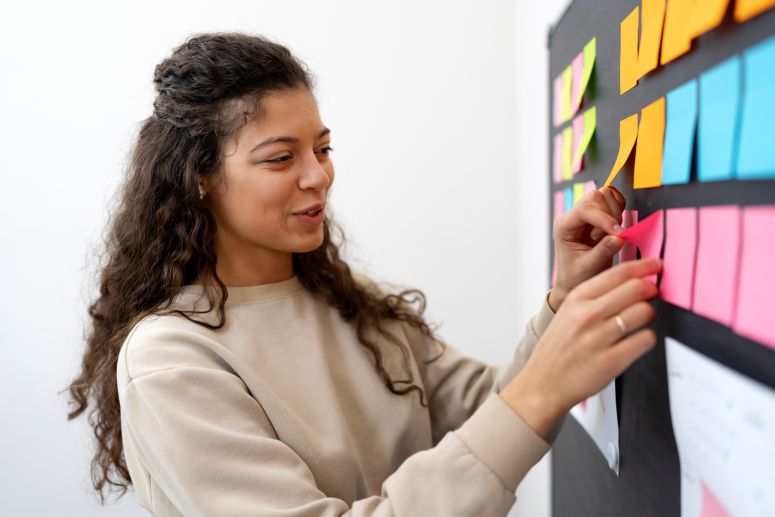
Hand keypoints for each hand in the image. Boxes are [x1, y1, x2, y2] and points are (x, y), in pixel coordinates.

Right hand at [501, 258, 660, 438]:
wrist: (543, 383)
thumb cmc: (558, 348)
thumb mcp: (567, 313)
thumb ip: (594, 296)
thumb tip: (630, 281)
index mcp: (576, 299)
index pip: (618, 273)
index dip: (644, 266)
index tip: (655, 265)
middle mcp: (587, 315)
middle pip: (636, 288)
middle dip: (651, 288)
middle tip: (653, 293)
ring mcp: (599, 338)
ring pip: (645, 312)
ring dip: (649, 314)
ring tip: (641, 320)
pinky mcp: (611, 361)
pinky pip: (646, 339)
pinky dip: (647, 338)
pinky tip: (638, 340)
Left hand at [550, 187, 626, 310]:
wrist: (575, 282)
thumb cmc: (576, 276)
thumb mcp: (589, 267)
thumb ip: (604, 251)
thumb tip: (620, 236)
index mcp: (564, 226)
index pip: (585, 208)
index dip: (604, 218)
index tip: (618, 233)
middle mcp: (573, 216)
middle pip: (597, 196)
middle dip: (610, 215)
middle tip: (610, 237)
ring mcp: (585, 213)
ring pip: (606, 196)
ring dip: (615, 214)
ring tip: (608, 236)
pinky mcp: (598, 215)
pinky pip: (614, 202)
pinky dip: (619, 212)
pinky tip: (613, 231)